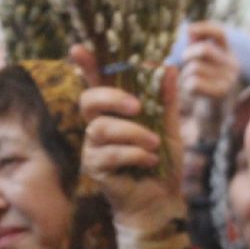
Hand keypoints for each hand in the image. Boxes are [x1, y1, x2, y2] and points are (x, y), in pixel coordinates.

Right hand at [70, 44, 185, 235]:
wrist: (162, 200)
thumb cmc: (162, 162)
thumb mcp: (170, 127)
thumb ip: (167, 99)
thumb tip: (169, 67)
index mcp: (115, 112)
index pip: (96, 83)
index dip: (86, 66)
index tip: (78, 48)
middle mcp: (98, 126)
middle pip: (88, 100)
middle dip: (112, 97)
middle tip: (138, 107)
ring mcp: (93, 147)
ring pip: (101, 128)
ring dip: (133, 133)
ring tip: (154, 144)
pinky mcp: (94, 168)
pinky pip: (110, 153)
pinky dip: (135, 154)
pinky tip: (149, 160)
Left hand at [180, 22, 238, 104]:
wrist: (214, 115)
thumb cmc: (205, 85)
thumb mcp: (203, 63)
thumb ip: (196, 46)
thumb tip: (189, 30)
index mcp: (228, 54)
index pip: (219, 33)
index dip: (203, 28)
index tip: (188, 30)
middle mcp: (233, 65)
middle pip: (204, 49)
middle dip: (188, 55)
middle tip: (185, 64)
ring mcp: (229, 79)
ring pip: (196, 68)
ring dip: (186, 75)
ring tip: (192, 83)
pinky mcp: (221, 93)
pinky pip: (195, 83)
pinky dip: (188, 87)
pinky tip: (194, 93)